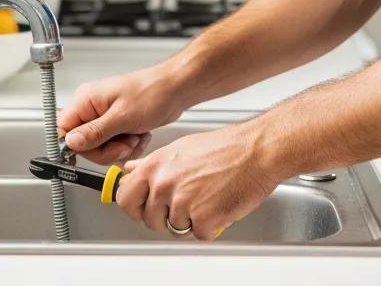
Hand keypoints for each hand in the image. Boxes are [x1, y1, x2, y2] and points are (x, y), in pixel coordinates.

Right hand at [57, 63, 185, 164]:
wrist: (175, 90)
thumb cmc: (152, 92)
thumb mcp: (122, 116)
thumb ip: (95, 132)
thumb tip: (71, 143)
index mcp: (87, 99)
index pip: (64, 130)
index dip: (75, 146)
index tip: (91, 154)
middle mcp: (92, 108)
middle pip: (83, 144)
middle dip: (106, 151)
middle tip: (123, 144)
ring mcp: (105, 117)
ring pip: (101, 149)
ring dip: (120, 149)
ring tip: (135, 136)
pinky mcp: (117, 125)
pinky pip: (115, 147)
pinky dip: (129, 147)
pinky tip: (139, 136)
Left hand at [114, 121, 280, 240]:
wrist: (255, 151)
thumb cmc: (224, 147)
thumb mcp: (180, 148)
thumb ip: (153, 163)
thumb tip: (131, 170)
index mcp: (156, 166)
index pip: (126, 198)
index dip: (135, 206)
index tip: (144, 206)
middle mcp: (165, 184)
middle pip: (149, 219)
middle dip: (164, 217)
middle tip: (183, 204)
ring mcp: (182, 203)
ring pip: (175, 228)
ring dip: (190, 220)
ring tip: (207, 197)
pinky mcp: (203, 220)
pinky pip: (198, 235)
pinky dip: (210, 226)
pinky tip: (218, 205)